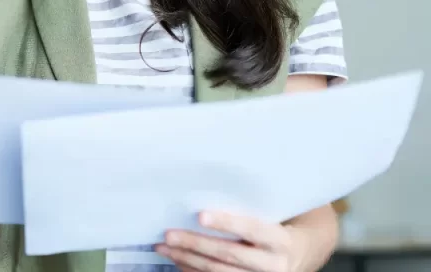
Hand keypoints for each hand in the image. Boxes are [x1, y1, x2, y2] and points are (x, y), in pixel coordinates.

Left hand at [156, 211, 300, 271]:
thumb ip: (247, 211)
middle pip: (229, 254)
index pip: (252, 229)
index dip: (227, 223)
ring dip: (187, 259)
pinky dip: (192, 271)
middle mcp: (273, 265)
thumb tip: (203, 198)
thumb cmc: (277, 229)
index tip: (201, 216)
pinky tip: (177, 260)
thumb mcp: (272, 218)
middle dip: (195, 244)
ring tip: (164, 247)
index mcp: (281, 241)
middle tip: (169, 234)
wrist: (298, 256)